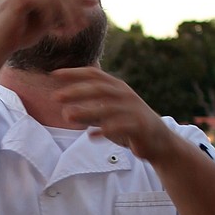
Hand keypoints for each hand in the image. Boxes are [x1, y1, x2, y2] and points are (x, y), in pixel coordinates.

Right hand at [0, 0, 100, 54]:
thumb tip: (81, 10)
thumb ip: (58, 12)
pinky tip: (61, 32)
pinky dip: (57, 18)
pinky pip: (47, 3)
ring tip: (77, 29)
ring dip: (70, 12)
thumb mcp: (43, 21)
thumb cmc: (17, 37)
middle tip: (93, 9)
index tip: (93, 2)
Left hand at [52, 67, 173, 161]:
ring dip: (86, 111)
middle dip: (76, 91)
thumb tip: (65, 108)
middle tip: (55, 97)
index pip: (94, 74)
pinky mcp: (140, 126)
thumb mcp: (109, 112)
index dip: (74, 73)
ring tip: (67, 116)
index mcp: (117, 87)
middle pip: (98, 88)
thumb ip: (91, 108)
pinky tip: (91, 136)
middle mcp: (125, 94)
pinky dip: (105, 131)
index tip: (54, 74)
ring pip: (107, 108)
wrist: (159, 141)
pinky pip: (120, 127)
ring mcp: (133, 109)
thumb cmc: (129, 124)